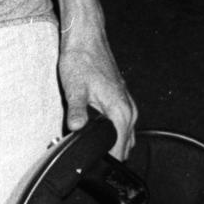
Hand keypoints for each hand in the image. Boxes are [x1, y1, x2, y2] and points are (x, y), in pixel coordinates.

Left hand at [55, 0, 137, 158]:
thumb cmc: (81, 59)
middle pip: (123, 148)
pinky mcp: (121, 101)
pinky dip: (110, 132)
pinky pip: (120, 126)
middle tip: (82, 151)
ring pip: (123, 137)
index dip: (105, 162)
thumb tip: (76, 130)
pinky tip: (92, 127)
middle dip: (106, 154)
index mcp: (121, 112)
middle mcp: (129, 111)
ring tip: (86, 140)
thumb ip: (76, 110)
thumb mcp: (74, 86)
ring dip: (108, 143)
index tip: (91, 166)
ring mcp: (127, 106)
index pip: (120, 151)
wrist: (86, 37)